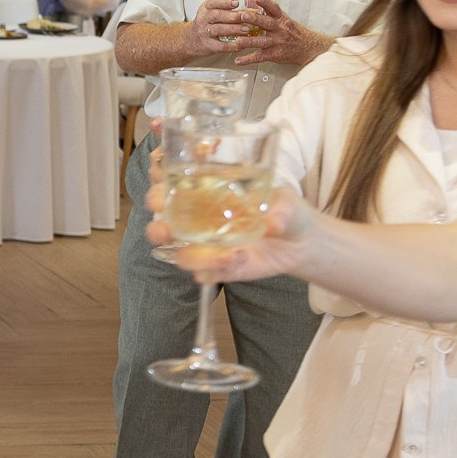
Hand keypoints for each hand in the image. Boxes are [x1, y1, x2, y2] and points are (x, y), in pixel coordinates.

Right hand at [145, 177, 317, 281]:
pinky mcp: (218, 267)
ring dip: (193, 257)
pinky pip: (203, 275)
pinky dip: (215, 271)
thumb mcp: (288, 201)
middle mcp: (198, 219)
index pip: (168, 183)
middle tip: (169, 228)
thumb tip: (273, 221)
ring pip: (178, 254)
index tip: (160, 185)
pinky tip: (239, 260)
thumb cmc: (286, 210)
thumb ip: (282, 209)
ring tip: (227, 255)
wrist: (300, 243)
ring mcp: (205, 245)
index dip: (156, 182)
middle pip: (160, 222)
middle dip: (158, 226)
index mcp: (205, 191)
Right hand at [182, 0, 258, 57]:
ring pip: (219, 30)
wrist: (191, 39)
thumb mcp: (213, 11)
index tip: (236, 3)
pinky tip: (241, 44)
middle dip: (233, 16)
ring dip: (234, 29)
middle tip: (246, 17)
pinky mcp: (207, 45)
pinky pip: (220, 46)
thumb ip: (228, 7)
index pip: (214, 2)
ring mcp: (204, 32)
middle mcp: (203, 19)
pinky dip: (231, 46)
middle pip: (217, 15)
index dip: (225, 2)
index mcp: (206, 8)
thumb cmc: (208, 23)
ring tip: (247, 30)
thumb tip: (252, 2)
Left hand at [231, 0, 330, 67]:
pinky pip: (259, 57)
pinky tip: (238, 60)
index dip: (266, 2)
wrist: (308, 47)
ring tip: (238, 41)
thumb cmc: (292, 32)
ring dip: (249, 41)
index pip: (274, 8)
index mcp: (281, 19)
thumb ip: (265, 10)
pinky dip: (248, 59)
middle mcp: (279, 29)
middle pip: (266, 23)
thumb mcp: (282, 18)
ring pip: (262, 41)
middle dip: (254, 19)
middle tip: (243, 16)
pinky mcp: (274, 54)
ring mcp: (276, 42)